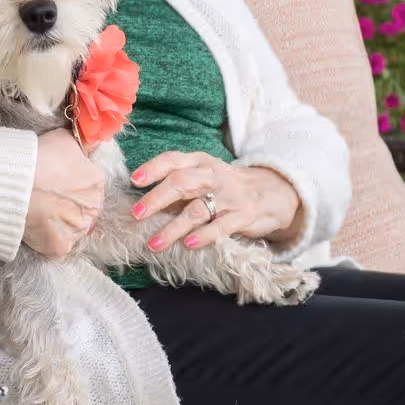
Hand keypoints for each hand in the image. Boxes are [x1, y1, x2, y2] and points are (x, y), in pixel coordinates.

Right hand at [22, 129, 104, 258]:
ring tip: (38, 212)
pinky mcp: (59, 247)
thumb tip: (94, 141)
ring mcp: (76, 230)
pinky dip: (47, 241)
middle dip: (68, 206)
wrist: (11, 182)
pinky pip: (57, 247)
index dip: (71, 185)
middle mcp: (92, 208)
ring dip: (59, 224)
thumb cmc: (37, 158)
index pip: (90, 186)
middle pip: (84, 210)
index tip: (55, 183)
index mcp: (96, 182)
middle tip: (46, 198)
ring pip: (72, 229)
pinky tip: (36, 228)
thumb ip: (82, 144)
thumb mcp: (64, 139)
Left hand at [130, 152, 301, 251]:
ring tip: (154, 243)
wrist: (271, 192)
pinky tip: (188, 245)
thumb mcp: (204, 175)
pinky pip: (220, 227)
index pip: (173, 160)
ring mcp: (229, 196)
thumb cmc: (225, 186)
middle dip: (157, 198)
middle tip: (136, 213)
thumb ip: (178, 185)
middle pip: (182, 182)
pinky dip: (203, 236)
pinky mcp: (243, 216)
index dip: (153, 168)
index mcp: (200, 162)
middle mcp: (213, 175)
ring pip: (197, 210)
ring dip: (173, 228)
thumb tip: (142, 201)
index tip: (134, 180)